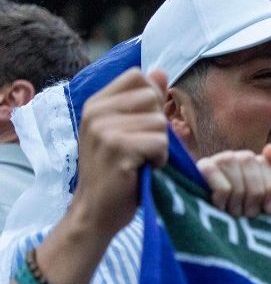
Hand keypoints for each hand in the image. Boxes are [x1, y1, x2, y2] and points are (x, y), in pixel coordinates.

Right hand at [72, 68, 168, 241]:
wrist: (95, 212)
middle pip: (153, 97)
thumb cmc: (116, 173)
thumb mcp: (127, 132)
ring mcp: (104, 129)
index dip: (152, 97)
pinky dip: (160, 159)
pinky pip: (160, 142)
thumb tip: (160, 71)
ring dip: (161, 146)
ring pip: (160, 121)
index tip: (144, 124)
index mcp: (96, 103)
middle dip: (159, 125)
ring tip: (142, 161)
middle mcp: (96, 112)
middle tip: (143, 148)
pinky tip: (145, 169)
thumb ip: (144, 102)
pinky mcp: (117, 148)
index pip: (138, 76)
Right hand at [196, 144, 270, 217]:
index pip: (266, 165)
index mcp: (256, 161)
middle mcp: (236, 157)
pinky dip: (223, 199)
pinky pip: (219, 182)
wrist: (229, 230)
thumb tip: (269, 148)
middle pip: (251, 170)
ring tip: (235, 213)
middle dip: (254, 197)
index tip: (270, 209)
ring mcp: (217, 161)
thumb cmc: (255, 212)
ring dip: (238, 203)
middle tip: (249, 214)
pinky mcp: (201, 170)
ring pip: (236, 179)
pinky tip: (221, 207)